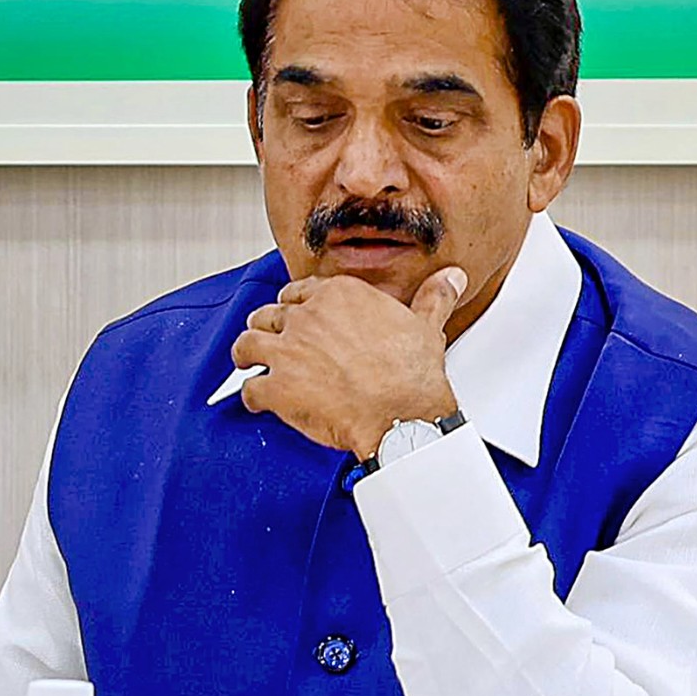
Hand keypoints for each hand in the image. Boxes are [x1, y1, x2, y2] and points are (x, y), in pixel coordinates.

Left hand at [237, 265, 468, 460]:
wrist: (404, 418)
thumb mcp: (426, 326)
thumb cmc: (413, 376)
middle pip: (269, 315)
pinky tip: (258, 401)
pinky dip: (251, 396)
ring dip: (247, 354)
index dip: (297, 306)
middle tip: (274, 342)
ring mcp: (287, 351)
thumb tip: (450, 277)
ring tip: (249, 363)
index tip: (299, 317)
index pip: (299, 291)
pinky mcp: (276, 387)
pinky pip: (249, 388)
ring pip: (247, 343)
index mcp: (338, 296)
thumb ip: (432, 297)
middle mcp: (307, 317)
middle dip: (269, 329)